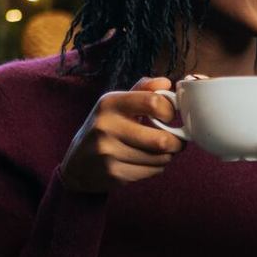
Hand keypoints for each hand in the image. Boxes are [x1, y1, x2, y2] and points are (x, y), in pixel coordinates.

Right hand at [59, 77, 184, 194]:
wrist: (78, 164)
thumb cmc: (105, 127)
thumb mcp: (116, 103)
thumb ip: (142, 90)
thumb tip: (166, 83)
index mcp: (110, 103)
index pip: (153, 102)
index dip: (169, 111)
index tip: (170, 116)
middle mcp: (106, 127)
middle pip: (160, 139)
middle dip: (177, 142)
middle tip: (177, 141)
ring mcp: (109, 152)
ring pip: (159, 158)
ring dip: (168, 156)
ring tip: (161, 151)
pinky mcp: (114, 173)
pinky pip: (151, 171)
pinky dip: (157, 167)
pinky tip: (148, 161)